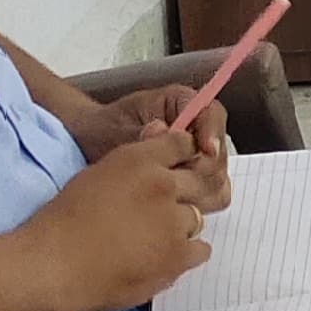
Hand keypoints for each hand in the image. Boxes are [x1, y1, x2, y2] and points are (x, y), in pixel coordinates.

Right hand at [16, 132, 216, 310]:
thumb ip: (132, 164)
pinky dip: (185, 253)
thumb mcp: (98, 174)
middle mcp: (162, 186)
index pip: (181, 143)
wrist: (55, 265)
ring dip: (180, 226)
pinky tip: (162, 256)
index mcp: (138, 161)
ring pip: (197, 218)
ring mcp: (173, 223)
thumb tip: (159, 153)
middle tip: (164, 210)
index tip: (181, 166)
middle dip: (187, 192)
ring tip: (152, 239)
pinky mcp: (177, 257)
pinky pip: (200, 249)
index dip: (186, 154)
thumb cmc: (65, 221)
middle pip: (199, 181)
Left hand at [72, 84, 232, 210]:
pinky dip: (197, 203)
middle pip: (220, 151)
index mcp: (181, 104)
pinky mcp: (195, 179)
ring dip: (200, 189)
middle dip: (203, 169)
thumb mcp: (116, 129)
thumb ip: (142, 132)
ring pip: (219, 176)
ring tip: (169, 195)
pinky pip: (210, 194)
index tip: (206, 149)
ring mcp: (198, 156)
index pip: (212, 114)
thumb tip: (163, 131)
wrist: (90, 146)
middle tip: (178, 181)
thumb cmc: (102, 131)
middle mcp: (195, 128)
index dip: (213, 132)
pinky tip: (173, 206)